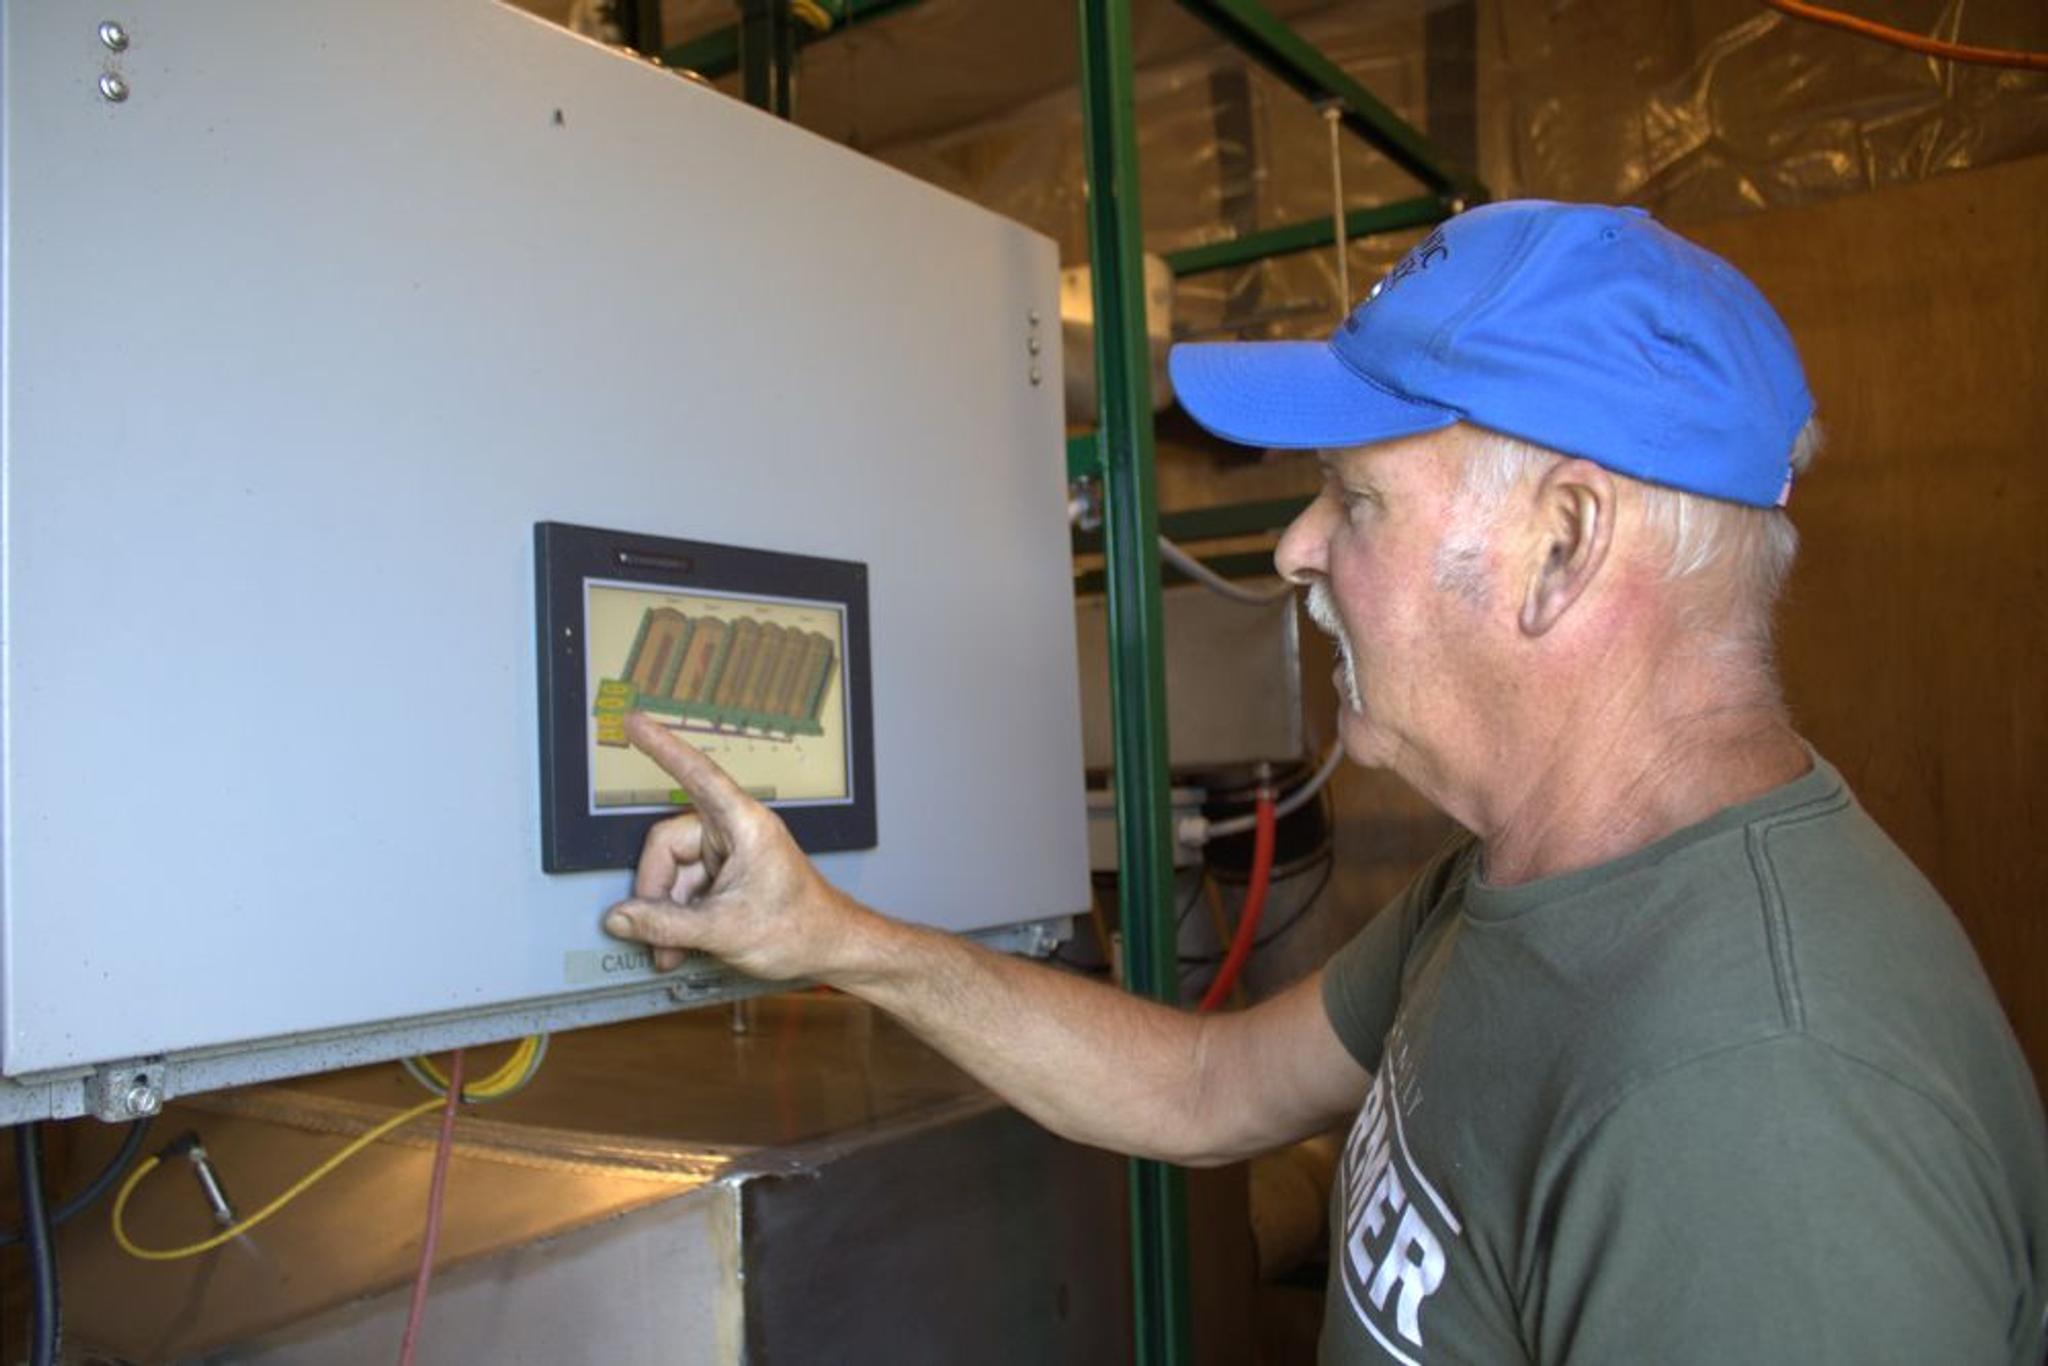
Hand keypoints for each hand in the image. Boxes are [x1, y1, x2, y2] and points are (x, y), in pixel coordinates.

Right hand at [601, 712, 871, 981]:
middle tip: (654, 934)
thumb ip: (666, 924)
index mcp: (744, 824)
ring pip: (673, 871)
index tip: (635, 722)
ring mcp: (730, 853)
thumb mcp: (724, 929)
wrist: (831, 949)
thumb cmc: (799, 928)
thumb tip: (620, 917)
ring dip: (667, 912)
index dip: (662, 746)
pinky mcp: (728, 874)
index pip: (697, 774)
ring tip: (671, 949)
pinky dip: (679, 916)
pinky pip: (687, 887)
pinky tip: (681, 944)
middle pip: (668, 845)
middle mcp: (736, 830)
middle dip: (656, 893)